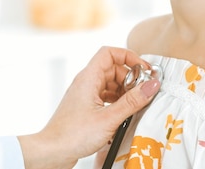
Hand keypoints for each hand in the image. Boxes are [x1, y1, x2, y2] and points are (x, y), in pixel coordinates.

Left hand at [17, 46, 160, 168]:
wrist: (53, 151)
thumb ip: (132, 101)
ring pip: (110, 83)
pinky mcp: (85, 107)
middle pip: (113, 68)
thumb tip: (151, 86)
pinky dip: (117, 101)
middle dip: (130, 78)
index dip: (129, 56)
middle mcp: (86, 82)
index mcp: (88, 77)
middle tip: (143, 92)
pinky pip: (105, 96)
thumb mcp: (109, 118)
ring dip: (124, 91)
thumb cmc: (73, 135)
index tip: (144, 69)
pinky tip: (123, 113)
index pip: (110, 53)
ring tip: (135, 104)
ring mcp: (85, 94)